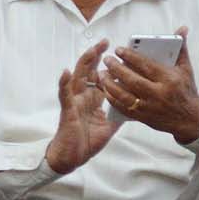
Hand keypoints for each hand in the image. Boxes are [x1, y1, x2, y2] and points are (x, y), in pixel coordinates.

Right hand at [45, 39, 119, 174]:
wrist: (72, 157)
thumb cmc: (86, 142)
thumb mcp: (109, 126)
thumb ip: (118, 114)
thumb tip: (134, 105)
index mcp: (92, 100)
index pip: (100, 77)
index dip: (108, 65)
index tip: (118, 53)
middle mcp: (82, 97)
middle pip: (89, 72)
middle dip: (96, 56)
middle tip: (105, 42)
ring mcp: (73, 102)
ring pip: (77, 78)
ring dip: (83, 63)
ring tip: (91, 51)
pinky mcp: (67, 110)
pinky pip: (64, 95)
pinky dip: (64, 83)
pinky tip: (66, 72)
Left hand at [101, 27, 198, 144]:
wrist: (189, 120)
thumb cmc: (186, 92)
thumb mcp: (185, 70)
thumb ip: (180, 49)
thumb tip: (182, 30)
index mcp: (169, 80)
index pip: (146, 65)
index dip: (130, 56)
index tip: (119, 50)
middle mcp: (159, 93)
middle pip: (132, 79)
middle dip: (116, 68)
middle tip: (107, 59)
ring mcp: (149, 106)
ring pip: (124, 94)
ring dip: (110, 83)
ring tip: (102, 73)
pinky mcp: (142, 116)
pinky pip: (122, 107)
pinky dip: (112, 98)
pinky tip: (106, 89)